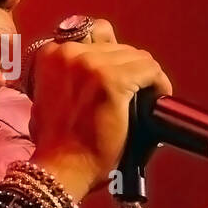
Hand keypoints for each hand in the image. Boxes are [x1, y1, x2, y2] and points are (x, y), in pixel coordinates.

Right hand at [28, 19, 172, 200]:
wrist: (60, 169)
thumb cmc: (57, 143)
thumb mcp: (48, 98)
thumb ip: (65, 77)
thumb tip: (93, 72)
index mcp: (51, 54)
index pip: (95, 37)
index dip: (112, 61)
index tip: (119, 80)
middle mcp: (70, 53)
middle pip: (118, 47)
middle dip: (129, 69)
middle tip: (137, 93)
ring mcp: (92, 65)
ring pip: (137, 57)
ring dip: (146, 77)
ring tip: (149, 97)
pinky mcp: (113, 81)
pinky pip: (149, 71)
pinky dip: (159, 84)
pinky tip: (158, 98)